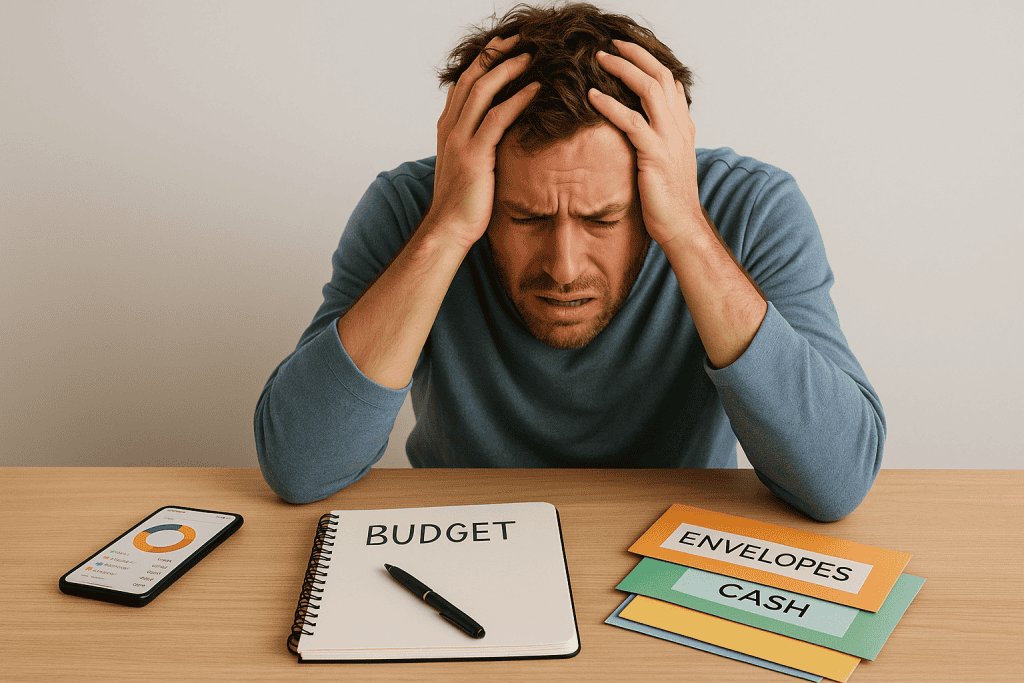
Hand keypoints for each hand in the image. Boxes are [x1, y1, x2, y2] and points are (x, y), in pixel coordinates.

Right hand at [430, 35, 540, 250]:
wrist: (448, 228)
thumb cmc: (463, 202)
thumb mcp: (466, 165)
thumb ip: (477, 143)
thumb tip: (499, 133)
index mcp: (447, 127)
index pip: (464, 83)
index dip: (484, 61)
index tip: (504, 46)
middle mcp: (450, 128)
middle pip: (471, 77)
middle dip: (496, 54)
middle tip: (521, 40)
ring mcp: (460, 140)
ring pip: (482, 91)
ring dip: (508, 69)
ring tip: (531, 57)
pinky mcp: (474, 155)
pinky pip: (497, 118)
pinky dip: (518, 100)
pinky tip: (536, 90)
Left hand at [588, 39, 702, 247]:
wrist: (681, 226)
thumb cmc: (667, 199)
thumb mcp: (665, 162)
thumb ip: (656, 140)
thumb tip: (638, 127)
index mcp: (682, 126)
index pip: (669, 82)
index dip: (649, 62)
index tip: (627, 50)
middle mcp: (679, 126)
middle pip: (660, 75)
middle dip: (635, 55)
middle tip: (611, 45)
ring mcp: (669, 139)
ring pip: (648, 89)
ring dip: (622, 70)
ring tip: (600, 59)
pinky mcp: (655, 155)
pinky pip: (631, 121)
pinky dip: (610, 105)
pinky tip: (592, 96)